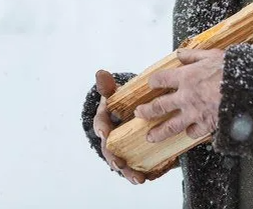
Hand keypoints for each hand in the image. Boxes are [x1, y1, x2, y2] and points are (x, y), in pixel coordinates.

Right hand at [92, 70, 145, 184]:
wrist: (130, 116)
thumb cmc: (119, 105)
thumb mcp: (113, 94)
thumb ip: (108, 86)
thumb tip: (101, 73)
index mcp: (105, 123)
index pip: (100, 126)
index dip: (102, 130)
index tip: (105, 133)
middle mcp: (112, 141)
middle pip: (110, 152)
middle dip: (114, 159)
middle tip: (120, 163)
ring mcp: (124, 151)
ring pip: (125, 164)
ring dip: (130, 173)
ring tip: (138, 179)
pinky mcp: (138, 158)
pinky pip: (142, 167)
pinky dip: (147, 172)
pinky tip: (152, 176)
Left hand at [134, 48, 224, 143]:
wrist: (249, 90)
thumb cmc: (232, 70)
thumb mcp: (212, 55)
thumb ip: (193, 55)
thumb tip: (180, 53)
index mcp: (185, 77)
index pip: (160, 79)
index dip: (153, 81)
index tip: (151, 83)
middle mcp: (185, 97)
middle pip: (159, 106)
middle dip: (146, 111)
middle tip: (139, 113)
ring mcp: (194, 113)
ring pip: (171, 126)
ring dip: (158, 132)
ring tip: (150, 137)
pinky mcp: (206, 125)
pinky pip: (193, 133)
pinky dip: (189, 133)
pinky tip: (187, 134)